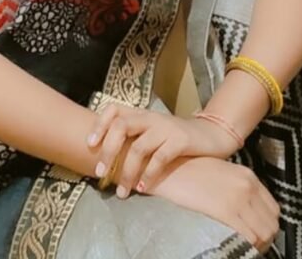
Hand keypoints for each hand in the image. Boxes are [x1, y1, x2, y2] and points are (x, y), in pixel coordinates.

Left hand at [88, 104, 240, 195]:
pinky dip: (149, 174)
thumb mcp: (152, 132)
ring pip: (139, 147)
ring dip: (127, 172)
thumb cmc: (175, 138)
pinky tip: (144, 188)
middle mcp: (151, 117)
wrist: (212, 135)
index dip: (99, 125)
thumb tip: (103, 156)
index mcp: (141, 114)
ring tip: (123, 191)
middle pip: (121, 126)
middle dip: (108, 151)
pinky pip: (160, 158)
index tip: (89, 145)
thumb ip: (133, 138)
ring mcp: (166, 128)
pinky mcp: (181, 140)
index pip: (113, 109)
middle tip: (100, 173)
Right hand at [152, 157, 279, 254]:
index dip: (267, 225)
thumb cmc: (188, 171)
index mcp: (248, 176)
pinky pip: (248, 236)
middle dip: (265, 239)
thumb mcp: (220, 173)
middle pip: (271, 223)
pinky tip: (235, 245)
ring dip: (256, 245)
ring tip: (243, 248)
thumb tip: (246, 211)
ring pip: (263, 233)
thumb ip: (237, 187)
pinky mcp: (226, 210)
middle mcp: (247, 185)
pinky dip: (246, 245)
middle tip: (251, 245)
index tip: (257, 233)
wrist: (168, 167)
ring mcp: (238, 197)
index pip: (273, 209)